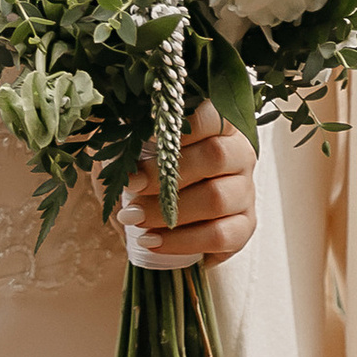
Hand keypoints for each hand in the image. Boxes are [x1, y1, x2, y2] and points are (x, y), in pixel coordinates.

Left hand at [121, 100, 255, 262]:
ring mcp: (246, 191)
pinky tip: (152, 241)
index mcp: (218, 125)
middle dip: (165, 173)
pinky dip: (182, 241)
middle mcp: (240, 154)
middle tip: (130, 185)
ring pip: (217, 199)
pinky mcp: (245, 226)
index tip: (146, 138)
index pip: (212, 115)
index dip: (182, 126)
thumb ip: (129, 139)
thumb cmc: (147, 172)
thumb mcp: (133, 150)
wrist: (159, 216)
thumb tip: (110, 135)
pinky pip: (222, 236)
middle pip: (214, 157)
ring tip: (133, 218)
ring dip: (169, 211)